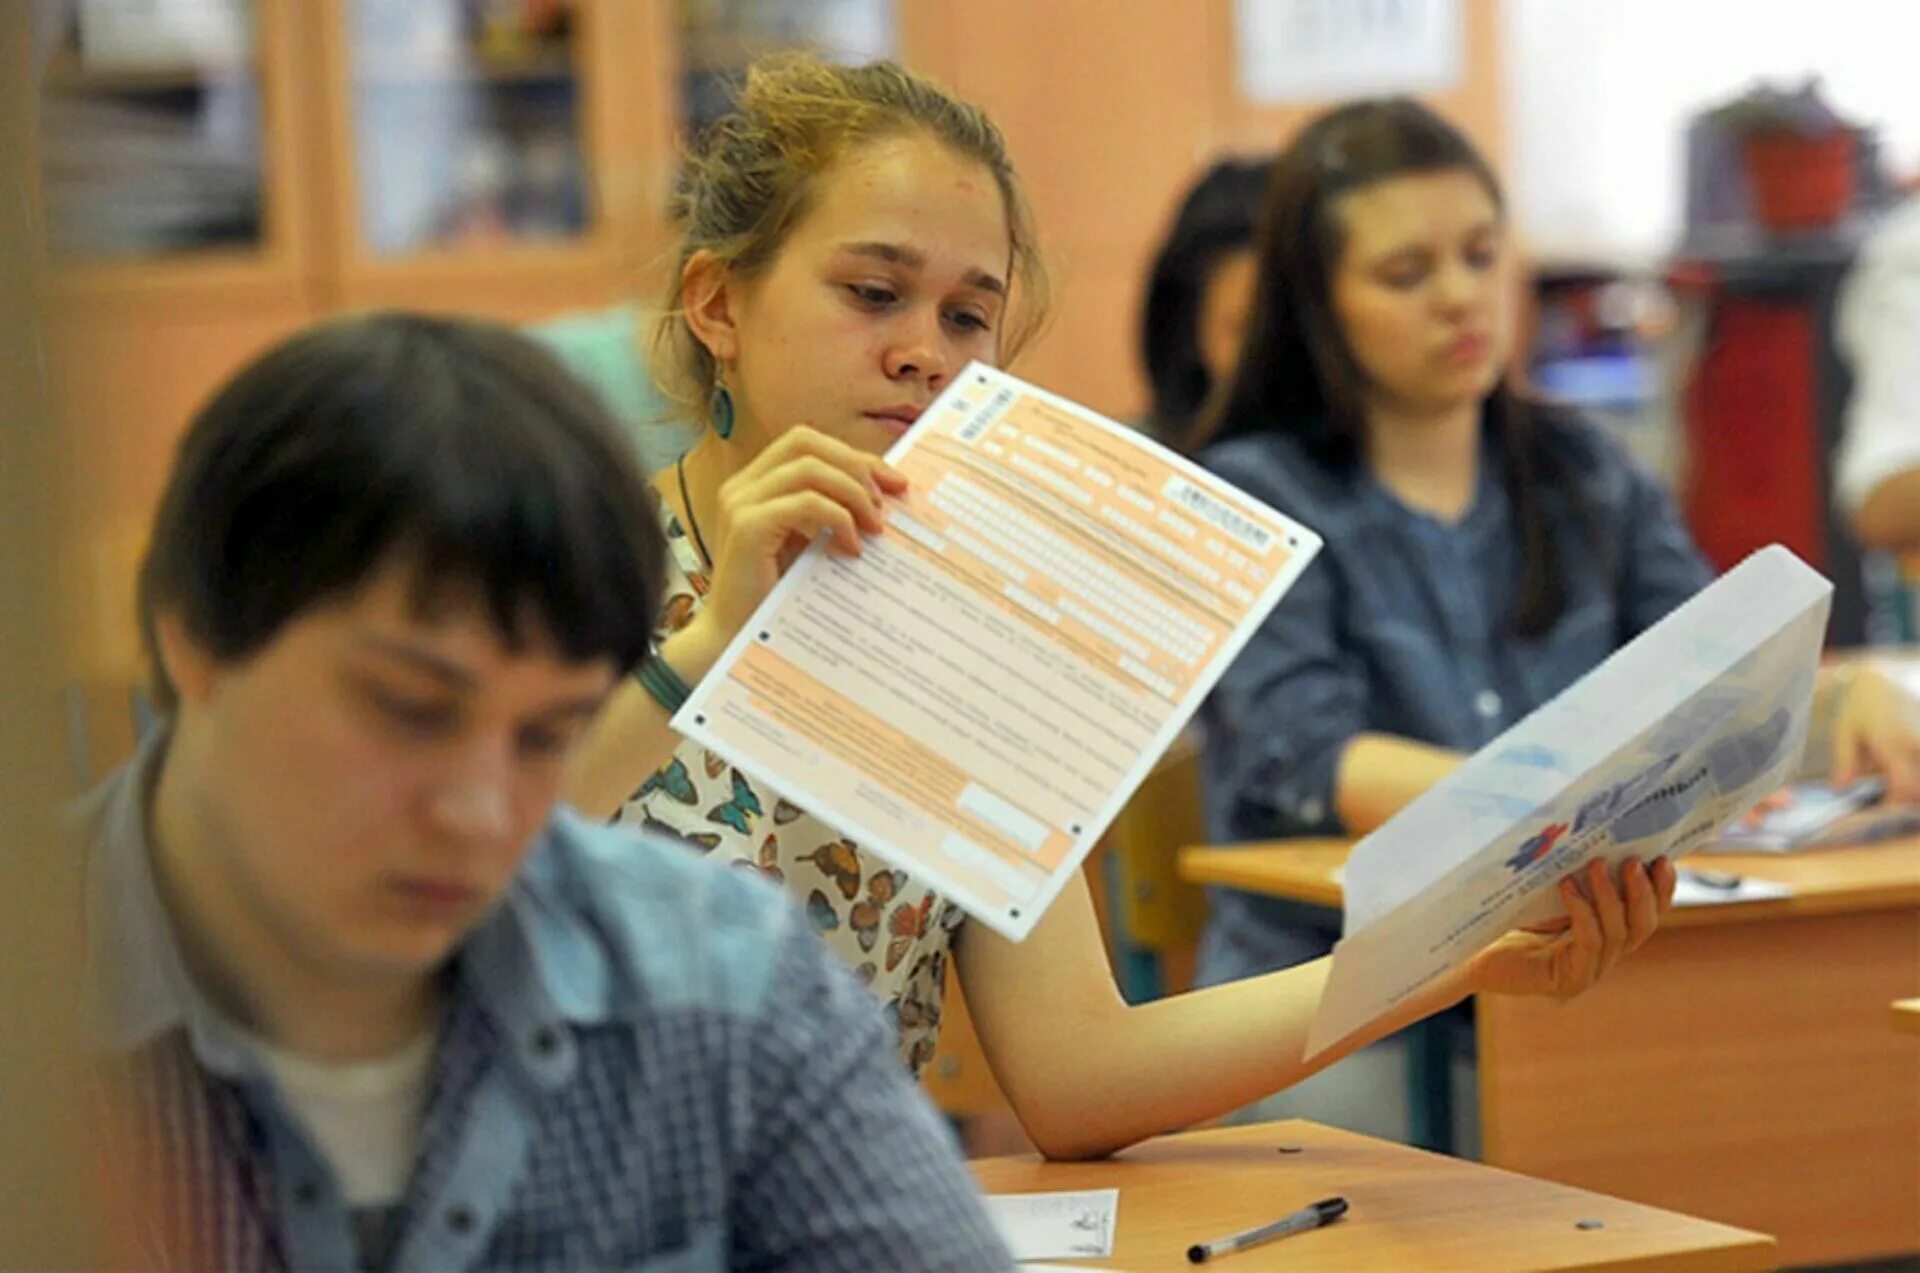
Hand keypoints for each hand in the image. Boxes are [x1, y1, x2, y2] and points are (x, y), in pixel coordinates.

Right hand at [699, 426, 907, 639]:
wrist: (733, 637)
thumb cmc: (772, 596)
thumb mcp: (805, 545)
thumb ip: (828, 515)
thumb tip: (882, 497)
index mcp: (753, 484)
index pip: (807, 444)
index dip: (854, 456)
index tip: (894, 482)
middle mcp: (742, 486)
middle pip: (805, 442)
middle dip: (855, 464)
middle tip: (885, 501)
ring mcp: (740, 503)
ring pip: (809, 468)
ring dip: (852, 492)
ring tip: (874, 526)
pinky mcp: (747, 527)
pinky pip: (806, 503)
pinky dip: (838, 518)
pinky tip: (852, 546)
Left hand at [1464, 857, 1675, 999]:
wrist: (1470, 952)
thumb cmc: (1505, 917)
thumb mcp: (1547, 890)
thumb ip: (1576, 873)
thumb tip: (1595, 830)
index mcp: (1605, 933)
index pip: (1646, 914)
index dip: (1661, 890)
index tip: (1663, 859)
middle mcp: (1604, 955)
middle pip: (1642, 926)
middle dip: (1642, 892)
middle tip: (1631, 861)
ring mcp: (1589, 971)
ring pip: (1616, 933)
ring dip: (1609, 896)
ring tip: (1596, 865)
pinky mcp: (1568, 980)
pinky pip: (1588, 943)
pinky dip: (1582, 913)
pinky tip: (1568, 888)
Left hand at [1831, 662, 1919, 800]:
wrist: (1882, 681)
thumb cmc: (1859, 707)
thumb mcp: (1845, 733)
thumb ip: (1845, 762)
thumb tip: (1840, 789)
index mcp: (1892, 742)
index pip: (1904, 785)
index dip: (1894, 803)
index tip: (1881, 807)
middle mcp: (1916, 742)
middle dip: (1909, 799)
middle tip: (1890, 797)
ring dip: (1914, 784)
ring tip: (1897, 781)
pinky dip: (1917, 770)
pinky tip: (1906, 770)